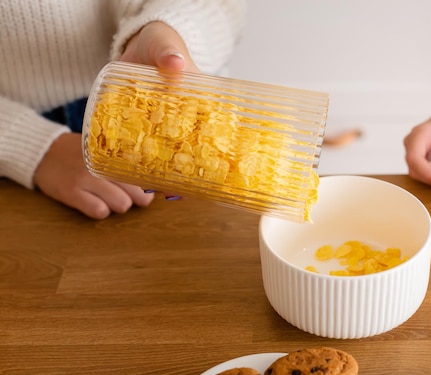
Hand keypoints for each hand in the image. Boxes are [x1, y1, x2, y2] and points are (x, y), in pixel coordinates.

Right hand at [33, 133, 153, 218]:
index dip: (157, 186)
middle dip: (138, 199)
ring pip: (122, 204)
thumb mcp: (105, 150)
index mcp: (115, 152)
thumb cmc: (82, 154)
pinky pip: (99, 211)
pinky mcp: (71, 192)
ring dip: (118, 205)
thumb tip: (158, 183)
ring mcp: (87, 178)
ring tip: (108, 197)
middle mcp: (103, 164)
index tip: (165, 192)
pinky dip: (100, 211)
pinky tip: (94, 202)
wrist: (44, 151)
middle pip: (139, 193)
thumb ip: (128, 162)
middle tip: (129, 195)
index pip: (145, 172)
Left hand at [118, 21, 199, 199]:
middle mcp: (186, 118)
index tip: (213, 176)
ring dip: (164, 174)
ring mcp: (165, 123)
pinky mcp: (145, 124)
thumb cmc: (160, 44)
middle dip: (187, 175)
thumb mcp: (165, 45)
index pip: (213, 133)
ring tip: (153, 190)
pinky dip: (141, 163)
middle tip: (177, 194)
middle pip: (192, 152)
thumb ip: (168, 52)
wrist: (139, 43)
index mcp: (201, 103)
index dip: (214, 157)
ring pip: (170, 154)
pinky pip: (145, 146)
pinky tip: (134, 176)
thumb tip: (176, 65)